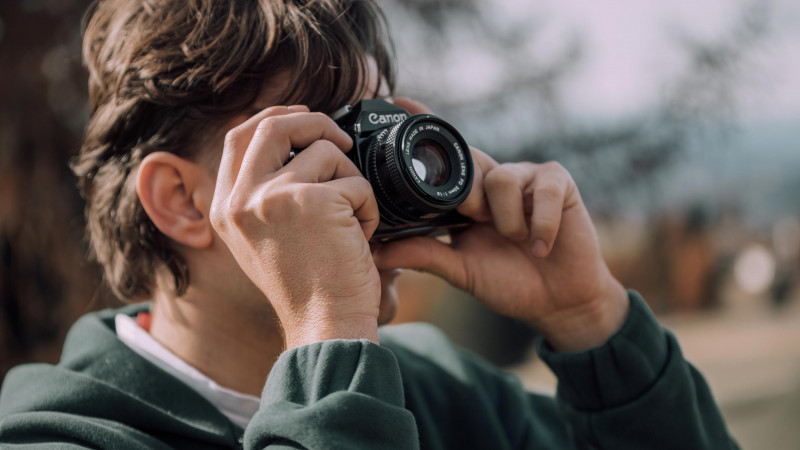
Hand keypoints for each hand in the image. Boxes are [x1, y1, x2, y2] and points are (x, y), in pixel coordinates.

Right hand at [210, 106, 381, 348]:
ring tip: (354, 219)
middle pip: (273, 124)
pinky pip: (355, 181)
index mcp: (226, 208)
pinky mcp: (311, 201)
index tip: (302, 118)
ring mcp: (273, 197)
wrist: (324, 326)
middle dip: (314, 122)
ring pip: (325, 152)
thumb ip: (264, 195)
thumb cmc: (307, 288)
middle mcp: (241, 200)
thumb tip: (293, 144)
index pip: (237, 137)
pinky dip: (369, 206)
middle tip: (342, 140)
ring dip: (351, 179)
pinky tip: (363, 237)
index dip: (273, 118)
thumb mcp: (264, 239)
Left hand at [373, 98, 627, 351]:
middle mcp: (494, 180)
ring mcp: (527, 177)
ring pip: (500, 179)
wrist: (559, 302)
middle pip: (470, 163)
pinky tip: (540, 247)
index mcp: (469, 196)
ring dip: (506, 220)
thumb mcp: (461, 270)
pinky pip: (543, 190)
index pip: (445, 157)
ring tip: (515, 241)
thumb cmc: (510, 283)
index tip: (400, 101)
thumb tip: (377, 251)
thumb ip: (423, 255)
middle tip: (477, 224)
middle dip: (469, 199)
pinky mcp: (559, 181)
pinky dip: (540, 224)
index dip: (425, 128)